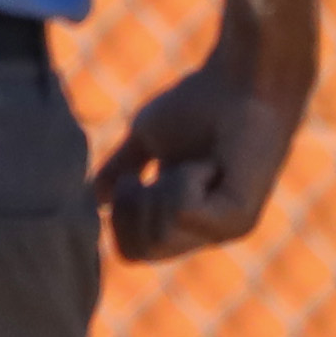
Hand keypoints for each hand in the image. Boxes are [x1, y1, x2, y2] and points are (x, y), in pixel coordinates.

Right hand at [92, 48, 310, 262]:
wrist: (242, 84)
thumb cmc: (199, 104)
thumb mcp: (144, 141)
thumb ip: (119, 170)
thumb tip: (93, 199)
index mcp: (183, 220)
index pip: (134, 252)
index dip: (119, 220)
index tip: (127, 180)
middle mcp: (204, 232)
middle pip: (142, 251)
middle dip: (134, 207)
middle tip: (155, 173)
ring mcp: (224, 229)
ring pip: (161, 235)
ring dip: (163, 190)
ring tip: (190, 164)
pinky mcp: (240, 218)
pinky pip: (184, 212)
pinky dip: (185, 180)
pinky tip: (210, 163)